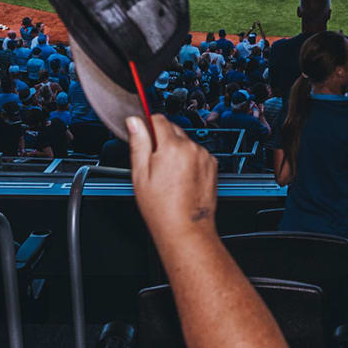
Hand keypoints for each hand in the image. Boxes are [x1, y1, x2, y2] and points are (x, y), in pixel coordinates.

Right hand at [127, 115, 217, 243]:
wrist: (186, 228)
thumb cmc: (162, 208)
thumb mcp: (140, 174)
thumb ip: (138, 143)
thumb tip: (134, 122)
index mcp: (173, 147)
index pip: (158, 119)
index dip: (147, 126)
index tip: (143, 135)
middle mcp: (192, 148)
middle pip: (173, 130)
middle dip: (161, 141)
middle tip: (154, 164)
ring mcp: (204, 156)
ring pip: (185, 142)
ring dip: (176, 150)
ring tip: (169, 175)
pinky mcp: (212, 165)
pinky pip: (196, 153)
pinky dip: (188, 160)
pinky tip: (181, 178)